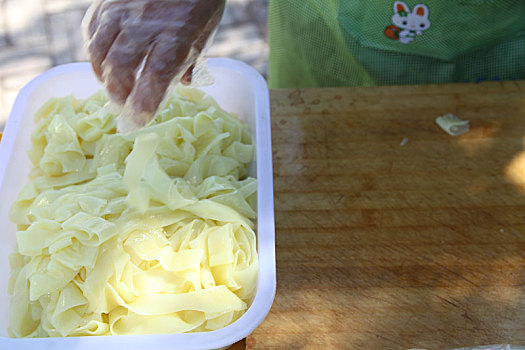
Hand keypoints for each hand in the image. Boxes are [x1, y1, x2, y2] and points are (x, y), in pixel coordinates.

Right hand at [84, 0, 223, 122]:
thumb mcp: (206, 30)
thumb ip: (192, 58)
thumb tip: (182, 85)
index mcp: (177, 33)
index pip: (157, 74)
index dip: (146, 101)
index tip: (140, 121)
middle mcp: (145, 23)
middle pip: (122, 66)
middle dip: (119, 93)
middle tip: (123, 107)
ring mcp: (122, 10)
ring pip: (99, 51)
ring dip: (103, 77)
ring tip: (112, 89)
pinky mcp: (107, 1)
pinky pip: (91, 30)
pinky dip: (94, 52)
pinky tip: (102, 63)